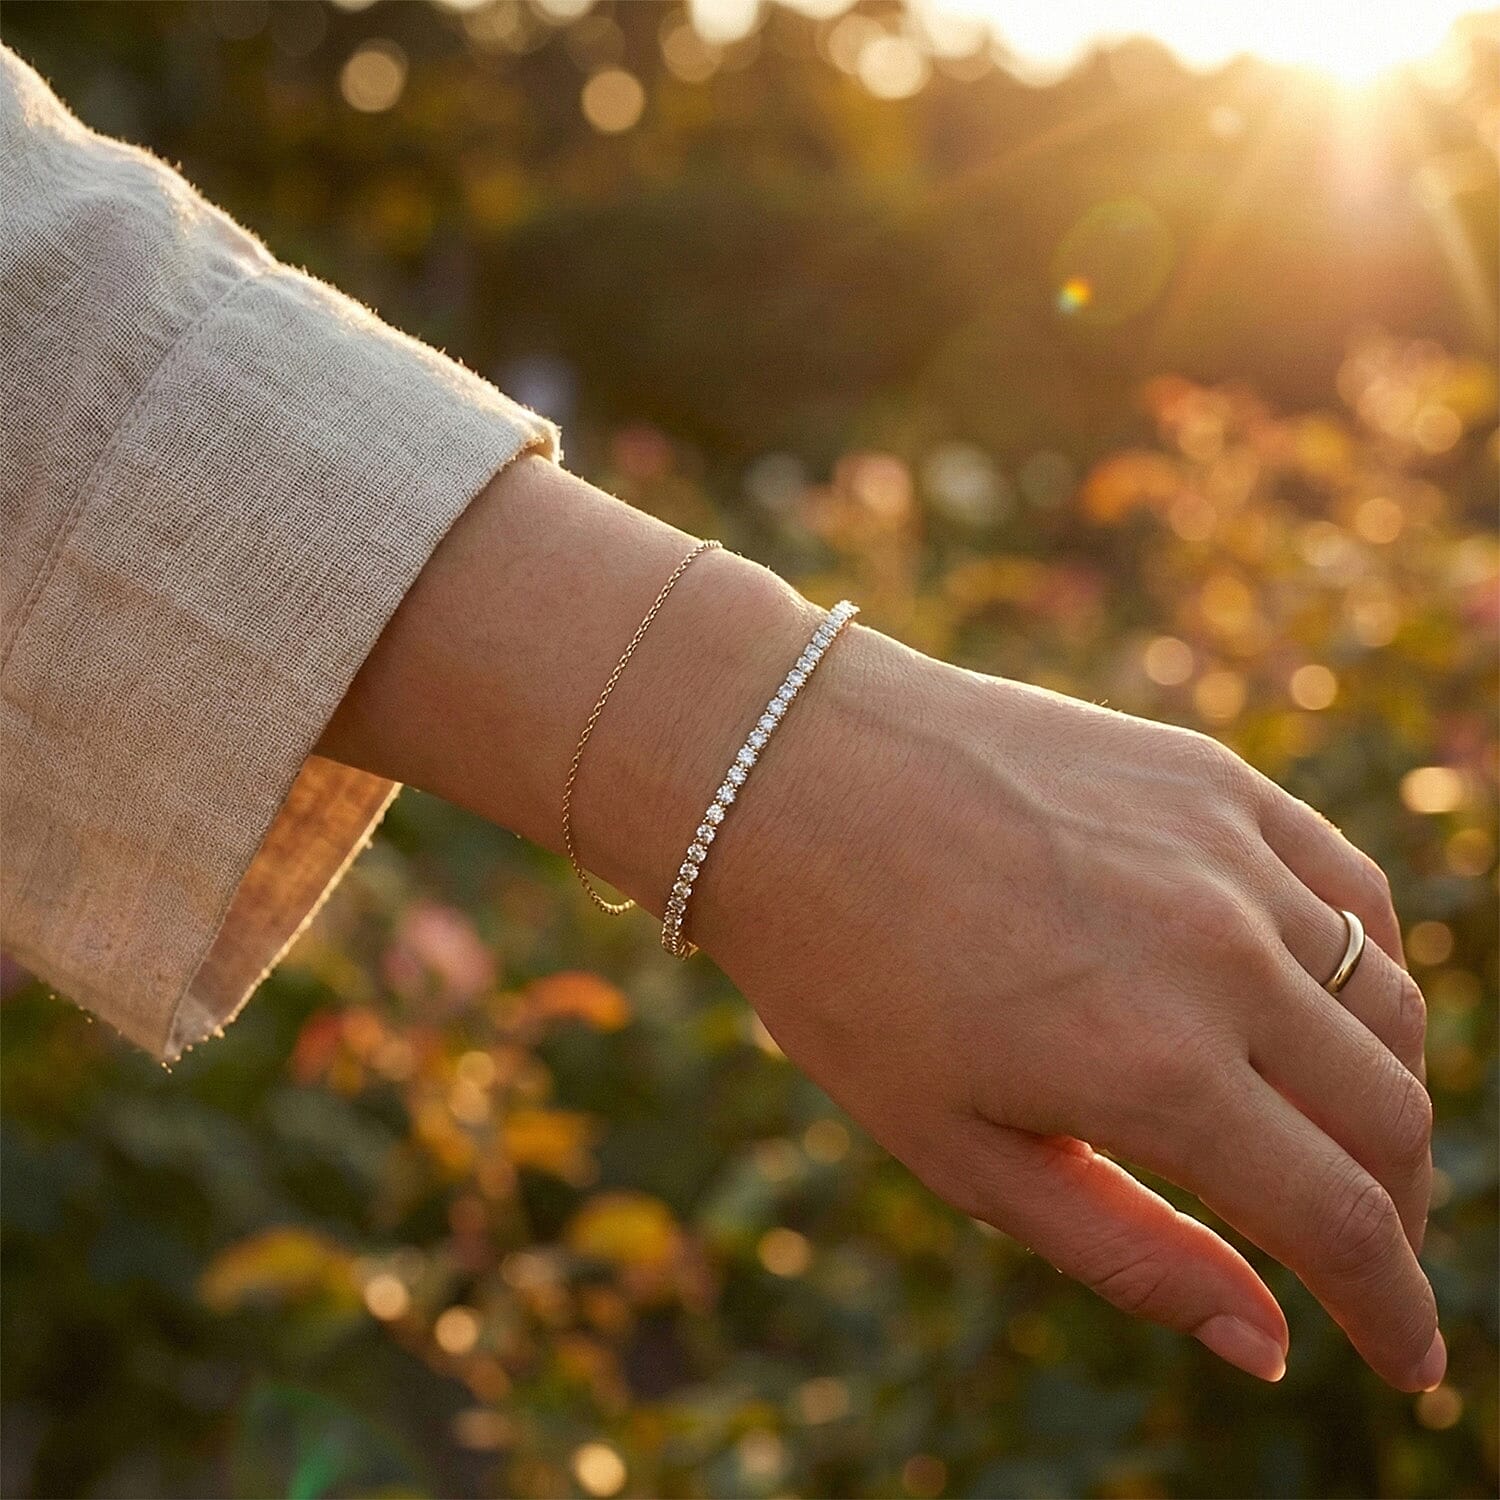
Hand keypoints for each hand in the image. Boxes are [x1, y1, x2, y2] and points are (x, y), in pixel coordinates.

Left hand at [695, 624, 1439, 1388]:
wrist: (793, 777)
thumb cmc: (845, 974)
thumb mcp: (956, 1147)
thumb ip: (1127, 1250)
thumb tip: (1270, 1345)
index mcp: (1153, 1070)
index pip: (1342, 1222)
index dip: (1394, 1311)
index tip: (1414, 1365)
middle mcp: (1218, 956)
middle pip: (1387, 1118)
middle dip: (1397, 1215)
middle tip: (1365, 1254)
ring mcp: (1224, 853)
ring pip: (1384, 1003)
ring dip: (1387, 1094)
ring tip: (1341, 1137)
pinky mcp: (1211, 778)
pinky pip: (1348, 888)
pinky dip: (1369, 965)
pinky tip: (1332, 1002)